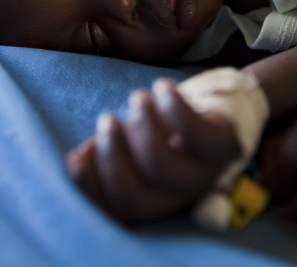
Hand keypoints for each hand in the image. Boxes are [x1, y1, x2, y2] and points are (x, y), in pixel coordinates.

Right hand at [67, 78, 240, 222]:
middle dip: (111, 158)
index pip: (115, 211)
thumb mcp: (134, 146)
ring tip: (137, 99)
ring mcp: (202, 174)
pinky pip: (194, 132)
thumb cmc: (166, 132)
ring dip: (141, 128)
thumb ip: (107, 154)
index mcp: (151, 201)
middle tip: (106, 119)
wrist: (220, 113)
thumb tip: (79, 157)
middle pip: (137, 198)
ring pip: (162, 167)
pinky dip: (172, 106)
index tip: (75, 156)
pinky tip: (162, 86)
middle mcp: (176, 197)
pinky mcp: (222, 145)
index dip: (90, 188)